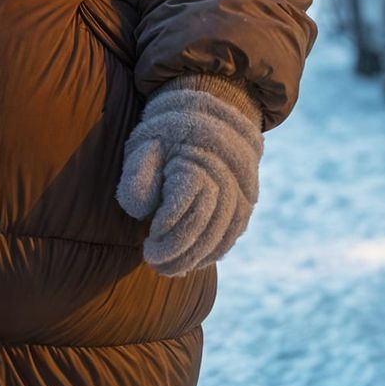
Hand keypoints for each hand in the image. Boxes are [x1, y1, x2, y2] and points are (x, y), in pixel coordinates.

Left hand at [115, 76, 263, 277]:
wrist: (207, 116)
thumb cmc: (166, 134)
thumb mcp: (143, 145)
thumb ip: (137, 177)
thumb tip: (142, 212)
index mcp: (200, 157)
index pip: (188, 204)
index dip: (167, 230)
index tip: (147, 244)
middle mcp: (228, 174)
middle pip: (206, 224)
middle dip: (179, 252)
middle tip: (154, 265)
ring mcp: (242, 189)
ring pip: (222, 233)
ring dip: (196, 257)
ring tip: (170, 269)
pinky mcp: (247, 201)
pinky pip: (234, 233)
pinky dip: (214, 251)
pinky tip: (194, 263)